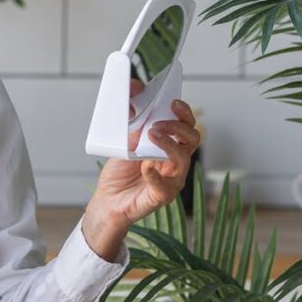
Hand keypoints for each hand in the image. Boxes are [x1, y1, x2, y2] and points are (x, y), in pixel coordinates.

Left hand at [83, 92, 201, 260]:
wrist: (109, 198)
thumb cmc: (120, 171)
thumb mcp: (126, 143)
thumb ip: (135, 127)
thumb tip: (135, 104)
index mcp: (170, 146)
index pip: (187, 126)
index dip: (184, 113)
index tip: (173, 103)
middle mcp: (176, 161)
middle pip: (192, 139)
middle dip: (178, 127)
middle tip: (157, 124)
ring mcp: (172, 179)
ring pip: (183, 158)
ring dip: (168, 144)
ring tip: (151, 136)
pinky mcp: (163, 195)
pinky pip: (165, 185)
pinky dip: (154, 174)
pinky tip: (145, 167)